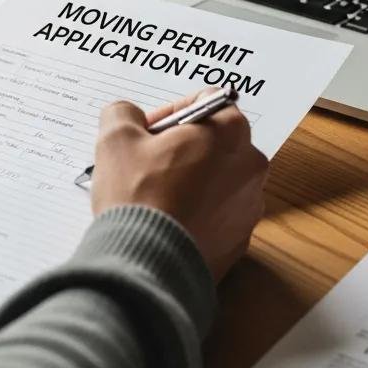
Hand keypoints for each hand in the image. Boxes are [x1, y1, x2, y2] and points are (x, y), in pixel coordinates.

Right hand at [90, 90, 267, 281]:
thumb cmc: (140, 197)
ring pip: (217, 180)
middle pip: (214, 142)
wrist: (149, 264)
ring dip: (190, 180)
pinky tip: (166, 219)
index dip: (172, 112)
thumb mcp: (116, 138)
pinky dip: (196, 212)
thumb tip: (127, 116)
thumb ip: (123, 112)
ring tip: (154, 195)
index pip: (206, 102)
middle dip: (182, 148)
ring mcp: (249, 207)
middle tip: (147, 161)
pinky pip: (217, 214)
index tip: (149, 131)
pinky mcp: (240, 240)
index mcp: (230, 133)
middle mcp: (250, 166)